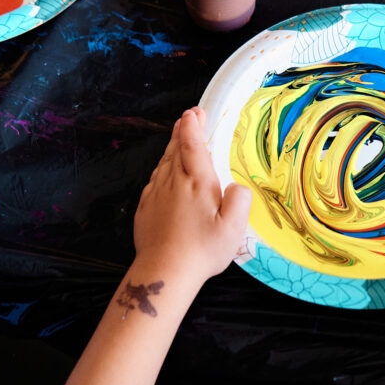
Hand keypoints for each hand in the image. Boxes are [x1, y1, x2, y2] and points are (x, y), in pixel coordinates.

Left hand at [133, 106, 251, 282]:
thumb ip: (240, 200)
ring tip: (178, 139)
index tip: (194, 112)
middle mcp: (173, 182)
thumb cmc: (202, 250)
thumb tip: (237, 186)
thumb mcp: (233, 228)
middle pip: (175, 149)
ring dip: (171, 148)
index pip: (192, 146)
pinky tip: (165, 173)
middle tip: (188, 117)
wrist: (163, 272)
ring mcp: (155, 194)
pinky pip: (154, 180)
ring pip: (163, 163)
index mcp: (196, 183)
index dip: (193, 126)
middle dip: (182, 131)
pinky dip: (162, 169)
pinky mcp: (145, 208)